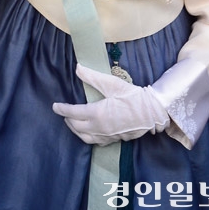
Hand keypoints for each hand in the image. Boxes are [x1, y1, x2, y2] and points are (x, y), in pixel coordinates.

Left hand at [52, 64, 169, 145]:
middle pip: (76, 126)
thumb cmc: (133, 96)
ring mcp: (108, 135)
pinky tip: (87, 131)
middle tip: (63, 112)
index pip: (73, 112)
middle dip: (67, 119)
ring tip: (71, 122)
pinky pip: (96, 141)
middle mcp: (100, 127)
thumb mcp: (112, 84)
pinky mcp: (115, 139)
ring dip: (75, 130)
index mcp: (97, 113)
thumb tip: (78, 68)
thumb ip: (92, 77)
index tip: (55, 106)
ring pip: (84, 137)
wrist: (154, 112)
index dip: (62, 109)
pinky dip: (87, 137)